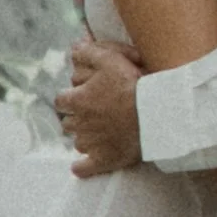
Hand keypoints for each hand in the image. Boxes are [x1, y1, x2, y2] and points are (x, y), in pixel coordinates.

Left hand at [58, 36, 146, 175]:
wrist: (155, 114)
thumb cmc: (133, 84)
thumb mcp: (110, 59)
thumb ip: (89, 53)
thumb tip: (75, 47)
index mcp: (77, 100)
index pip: (61, 99)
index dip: (71, 97)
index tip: (82, 96)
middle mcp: (79, 124)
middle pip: (68, 122)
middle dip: (77, 118)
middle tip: (95, 113)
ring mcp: (91, 144)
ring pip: (77, 142)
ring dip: (84, 138)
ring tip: (99, 132)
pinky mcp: (103, 160)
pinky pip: (84, 168)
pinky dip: (82, 167)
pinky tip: (82, 166)